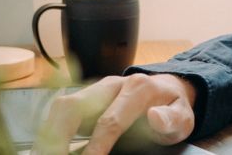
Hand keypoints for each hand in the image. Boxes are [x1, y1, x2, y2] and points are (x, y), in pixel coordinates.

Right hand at [33, 73, 196, 154]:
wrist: (167, 90)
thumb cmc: (173, 108)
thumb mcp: (183, 118)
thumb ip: (171, 120)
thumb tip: (156, 116)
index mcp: (137, 89)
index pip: (110, 120)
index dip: (97, 145)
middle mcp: (111, 84)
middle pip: (74, 106)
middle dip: (59, 137)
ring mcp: (95, 90)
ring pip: (62, 106)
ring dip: (50, 133)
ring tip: (48, 154)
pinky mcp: (86, 99)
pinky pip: (61, 112)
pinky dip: (52, 131)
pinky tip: (51, 148)